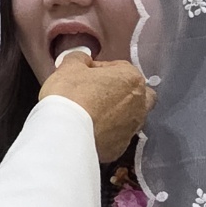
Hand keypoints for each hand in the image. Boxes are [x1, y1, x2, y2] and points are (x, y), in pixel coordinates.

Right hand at [39, 52, 154, 162]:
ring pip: (130, 118)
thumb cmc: (70, 94)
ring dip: (116, 115)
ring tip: (92, 116)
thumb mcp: (69, 66)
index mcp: (131, 79)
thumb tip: (83, 60)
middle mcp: (139, 104)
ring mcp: (132, 129)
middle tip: (98, 95)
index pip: (119, 68)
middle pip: (137, 94)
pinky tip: (90, 132)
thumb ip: (79, 58)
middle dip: (122, 92)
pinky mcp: (120, 148)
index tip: (83, 76)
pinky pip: (116, 137)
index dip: (99, 70)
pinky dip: (107, 134)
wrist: (66, 134)